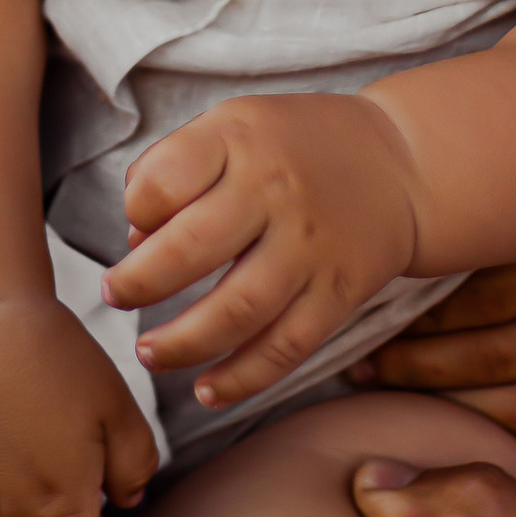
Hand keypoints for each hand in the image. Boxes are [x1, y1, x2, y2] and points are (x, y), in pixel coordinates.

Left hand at [106, 92, 421, 410]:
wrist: (400, 164)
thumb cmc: (295, 146)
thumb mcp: (235, 125)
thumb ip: (177, 167)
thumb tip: (135, 239)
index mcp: (241, 138)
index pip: (166, 179)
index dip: (136, 209)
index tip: (134, 227)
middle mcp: (277, 191)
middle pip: (193, 248)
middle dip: (140, 284)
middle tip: (114, 297)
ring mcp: (311, 246)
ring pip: (237, 309)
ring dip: (182, 342)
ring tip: (149, 353)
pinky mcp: (339, 293)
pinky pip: (286, 346)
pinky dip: (242, 378)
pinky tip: (206, 391)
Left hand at [353, 143, 515, 491]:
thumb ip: (503, 195)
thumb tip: (391, 229)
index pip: (484, 299)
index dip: (413, 320)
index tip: (362, 325)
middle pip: (504, 357)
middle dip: (420, 369)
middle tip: (364, 370)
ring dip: (466, 414)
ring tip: (405, 402)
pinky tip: (513, 458)